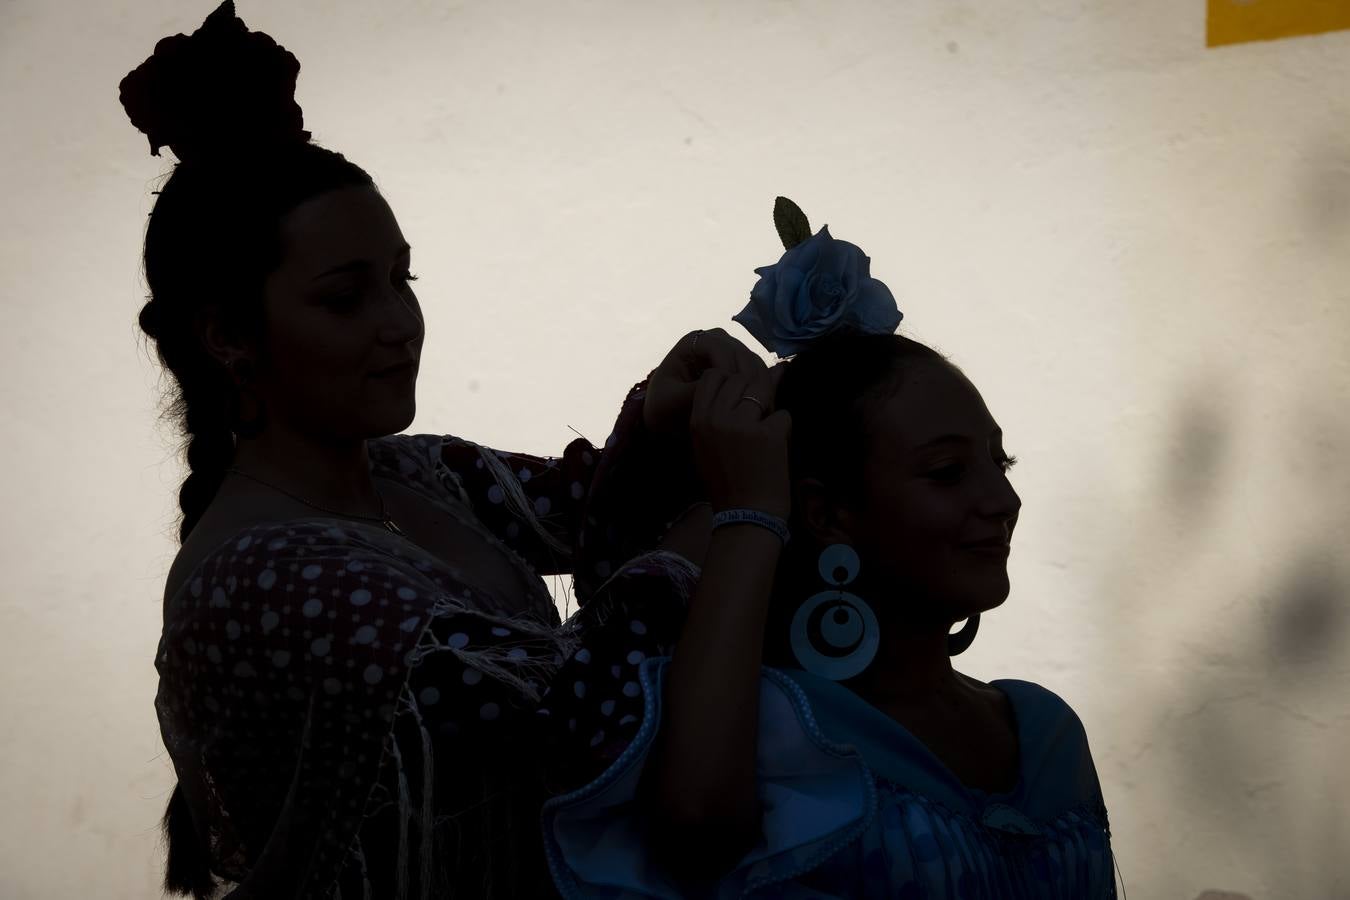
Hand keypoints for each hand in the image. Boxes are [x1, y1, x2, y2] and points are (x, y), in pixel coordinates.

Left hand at [644, 328, 768, 434]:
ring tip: (762, 410)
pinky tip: (765, 408)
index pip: (720, 349)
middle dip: (750, 380)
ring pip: (755, 362)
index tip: (734, 400)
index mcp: (693, 342)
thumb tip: (727, 382)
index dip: (730, 372)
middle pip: (742, 353)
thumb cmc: (664, 408)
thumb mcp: (674, 402)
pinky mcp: (741, 365)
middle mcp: (715, 339)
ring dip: (761, 385)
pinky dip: (764, 388)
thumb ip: (698, 391)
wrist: (668, 417)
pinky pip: (759, 373)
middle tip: (755, 407)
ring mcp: (730, 350)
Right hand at [687, 367, 790, 519]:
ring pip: (762, 391)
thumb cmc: (728, 482)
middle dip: (752, 395)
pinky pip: (783, 415)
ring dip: (768, 409)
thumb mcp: (710, 445)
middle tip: (755, 422)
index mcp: (698, 420)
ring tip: (764, 435)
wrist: (746, 516)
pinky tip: (775, 451)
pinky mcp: (768, 434)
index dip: (731, 384)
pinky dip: (783, 431)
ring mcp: (742, 425)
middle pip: (740, 379)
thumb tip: (755, 374)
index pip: (714, 376)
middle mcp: (716, 418)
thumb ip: (723, 410)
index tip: (738, 404)